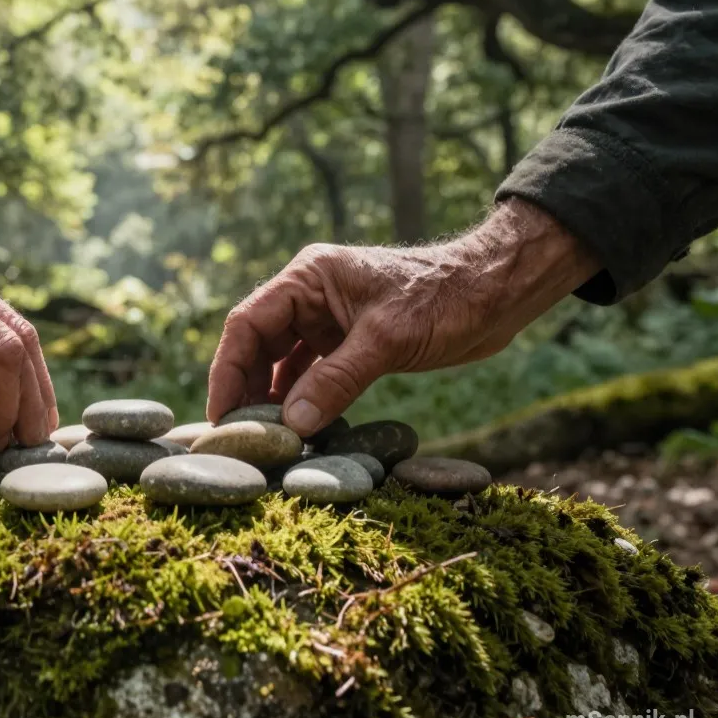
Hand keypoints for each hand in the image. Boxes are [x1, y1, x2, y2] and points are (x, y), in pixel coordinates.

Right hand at [207, 199, 599, 436]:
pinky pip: (311, 373)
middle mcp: (311, 295)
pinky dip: (302, 400)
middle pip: (258, 345)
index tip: (221, 416)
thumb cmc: (444, 299)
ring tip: (263, 441)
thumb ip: (336, 381)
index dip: (228, 371)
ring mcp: (329, 319)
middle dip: (245, 390)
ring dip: (272, 399)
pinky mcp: (349, 341)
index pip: (248, 323)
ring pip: (281, 362)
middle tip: (237, 438)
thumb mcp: (387, 341)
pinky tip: (299, 430)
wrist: (496, 293)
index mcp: (309, 277)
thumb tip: (292, 425)